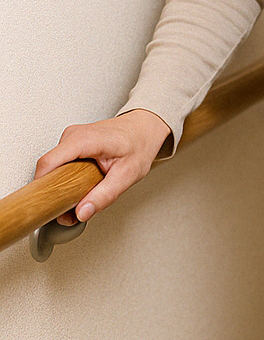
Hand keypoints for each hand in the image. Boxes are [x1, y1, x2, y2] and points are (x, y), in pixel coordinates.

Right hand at [34, 109, 171, 225]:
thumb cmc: (140, 144)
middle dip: (55, 193)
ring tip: (82, 194)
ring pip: (52, 169)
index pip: (48, 163)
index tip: (48, 206)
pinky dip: (66, 178)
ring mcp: (71, 137)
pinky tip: (82, 185)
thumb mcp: (128, 174)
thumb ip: (104, 196)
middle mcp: (74, 135)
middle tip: (71, 209)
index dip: (42, 187)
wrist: (146, 127)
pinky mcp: (71, 143)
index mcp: (86, 139)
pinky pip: (59, 164)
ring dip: (62, 187)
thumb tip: (82, 212)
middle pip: (48, 170)